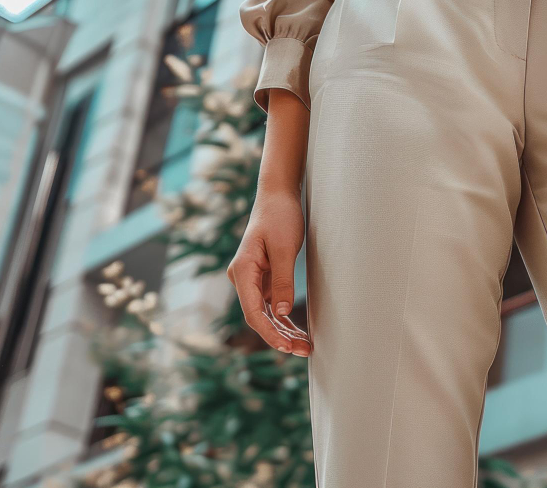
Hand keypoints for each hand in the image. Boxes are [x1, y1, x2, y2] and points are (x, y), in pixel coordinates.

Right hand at [227, 186, 312, 355]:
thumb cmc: (280, 217)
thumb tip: (282, 313)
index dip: (269, 332)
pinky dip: (283, 317)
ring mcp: (251, 279)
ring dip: (283, 330)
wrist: (278, 196)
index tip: (286, 346)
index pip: (253, 311)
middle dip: (279, 336)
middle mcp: (242, 277)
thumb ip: (282, 281)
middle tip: (304, 350)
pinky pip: (270, 303)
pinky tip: (296, 331)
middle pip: (258, 316)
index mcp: (242, 270)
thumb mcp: (284, 248)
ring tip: (304, 346)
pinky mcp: (262, 277)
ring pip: (265, 313)